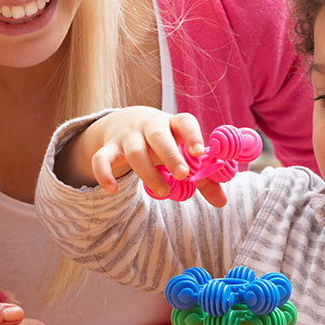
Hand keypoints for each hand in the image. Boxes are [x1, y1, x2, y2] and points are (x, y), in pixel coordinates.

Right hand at [56, 107, 226, 206]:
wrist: (125, 123)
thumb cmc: (164, 143)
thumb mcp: (182, 153)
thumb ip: (203, 177)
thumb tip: (222, 202)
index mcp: (173, 124)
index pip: (185, 122)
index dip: (193, 135)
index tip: (200, 151)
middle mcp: (150, 126)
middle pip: (159, 136)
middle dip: (171, 155)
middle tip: (182, 174)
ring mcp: (128, 136)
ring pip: (135, 152)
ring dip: (148, 173)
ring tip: (163, 192)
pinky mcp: (108, 147)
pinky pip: (102, 158)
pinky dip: (104, 173)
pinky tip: (112, 190)